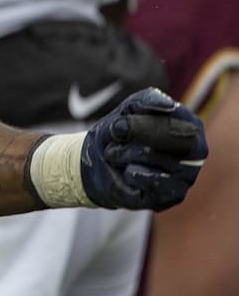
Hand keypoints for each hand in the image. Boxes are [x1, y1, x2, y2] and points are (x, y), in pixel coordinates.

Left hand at [81, 88, 206, 210]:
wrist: (98, 163)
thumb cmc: (120, 133)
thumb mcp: (128, 109)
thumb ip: (147, 100)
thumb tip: (168, 107)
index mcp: (189, 124)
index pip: (176, 117)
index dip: (144, 121)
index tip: (121, 122)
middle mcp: (195, 150)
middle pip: (171, 137)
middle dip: (137, 134)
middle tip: (117, 135)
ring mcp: (188, 174)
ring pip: (156, 158)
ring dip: (125, 154)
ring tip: (115, 154)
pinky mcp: (175, 195)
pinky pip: (152, 182)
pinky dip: (131, 174)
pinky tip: (127, 172)